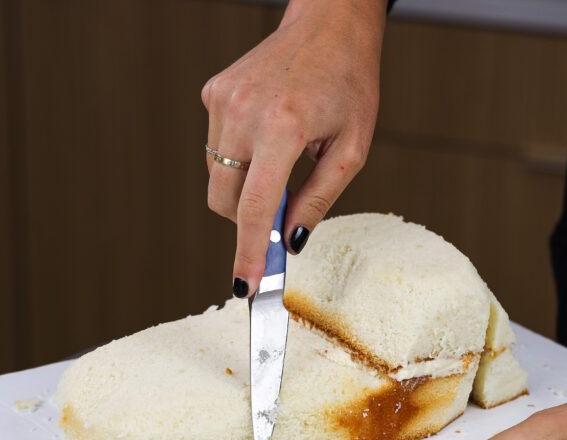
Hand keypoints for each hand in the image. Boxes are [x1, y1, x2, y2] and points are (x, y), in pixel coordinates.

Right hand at [201, 0, 385, 296]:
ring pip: (217, 176)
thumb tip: (290, 240)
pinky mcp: (213, 93)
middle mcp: (245, 112)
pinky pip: (216, 147)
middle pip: (223, 200)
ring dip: (244, 184)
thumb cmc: (349, 82)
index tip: (244, 287)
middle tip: (280, 211)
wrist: (329, 24)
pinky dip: (239, 155)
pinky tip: (268, 130)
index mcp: (284, 127)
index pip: (254, 208)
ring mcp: (223, 101)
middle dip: (246, 219)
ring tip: (282, 157)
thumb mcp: (353, 148)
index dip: (248, 254)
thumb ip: (319, 198)